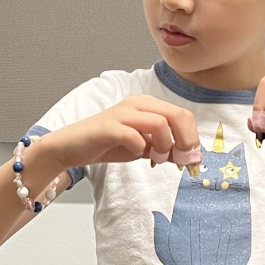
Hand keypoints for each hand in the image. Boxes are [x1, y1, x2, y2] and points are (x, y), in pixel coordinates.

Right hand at [42, 95, 201, 170]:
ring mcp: (123, 113)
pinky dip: (140, 148)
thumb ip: (163, 149)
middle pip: (177, 116)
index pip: (183, 115)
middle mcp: (137, 104)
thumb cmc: (107, 144)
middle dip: (185, 142)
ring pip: (160, 124)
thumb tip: (188, 158)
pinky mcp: (109, 127)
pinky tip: (134, 153)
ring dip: (164, 146)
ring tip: (154, 157)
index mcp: (148, 105)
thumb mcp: (142, 147)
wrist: (71, 147)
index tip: (191, 159)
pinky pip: (135, 136)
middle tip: (181, 160)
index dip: (193, 138)